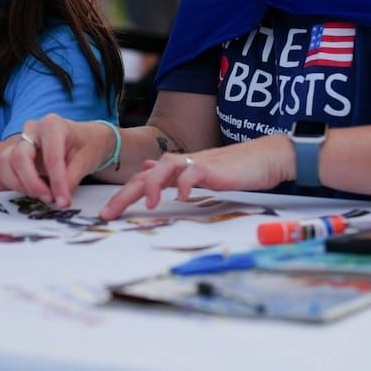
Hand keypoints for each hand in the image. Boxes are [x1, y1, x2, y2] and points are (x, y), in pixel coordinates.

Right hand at [0, 114, 115, 207]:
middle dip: (33, 183)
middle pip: (20, 157)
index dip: (57, 182)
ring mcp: (20, 141)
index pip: (50, 157)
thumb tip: (60, 200)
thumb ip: (71, 179)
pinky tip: (34, 191)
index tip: (63, 201)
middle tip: (50, 199)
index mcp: (52, 125)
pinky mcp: (14, 153)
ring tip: (43, 196)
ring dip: (21, 185)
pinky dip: (15, 184)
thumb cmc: (86, 145)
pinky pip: (5, 170)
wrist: (83, 140)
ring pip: (6, 163)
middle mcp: (32, 130)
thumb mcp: (86, 161)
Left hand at [100, 135, 293, 219]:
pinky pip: (194, 173)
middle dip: (123, 194)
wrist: (264, 156)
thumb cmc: (233, 169)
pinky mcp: (213, 168)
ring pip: (165, 169)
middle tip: (107, 215)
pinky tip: (181, 197)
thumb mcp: (198, 173)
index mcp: (176, 169)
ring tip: (145, 205)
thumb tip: (150, 169)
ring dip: (151, 185)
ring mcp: (196, 164)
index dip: (122, 195)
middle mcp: (181, 164)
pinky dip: (186, 184)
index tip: (106, 214)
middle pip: (144, 175)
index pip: (141, 180)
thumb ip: (173, 174)